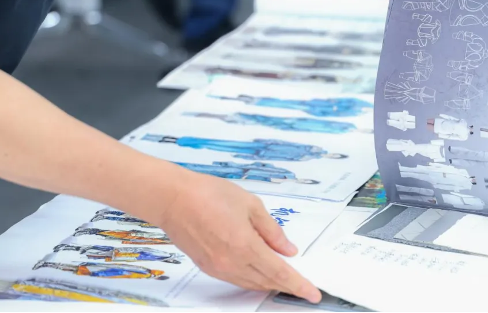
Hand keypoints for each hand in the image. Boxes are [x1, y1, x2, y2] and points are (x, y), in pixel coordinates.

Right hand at [159, 170, 320, 301]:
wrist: (174, 199)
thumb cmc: (208, 194)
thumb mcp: (249, 203)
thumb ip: (271, 229)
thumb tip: (288, 249)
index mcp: (245, 244)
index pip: (280, 272)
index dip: (299, 284)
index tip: (313, 292)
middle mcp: (232, 262)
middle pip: (267, 282)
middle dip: (287, 285)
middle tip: (303, 285)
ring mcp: (219, 268)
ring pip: (252, 284)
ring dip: (270, 283)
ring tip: (285, 278)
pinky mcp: (209, 268)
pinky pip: (237, 280)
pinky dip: (252, 279)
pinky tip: (259, 272)